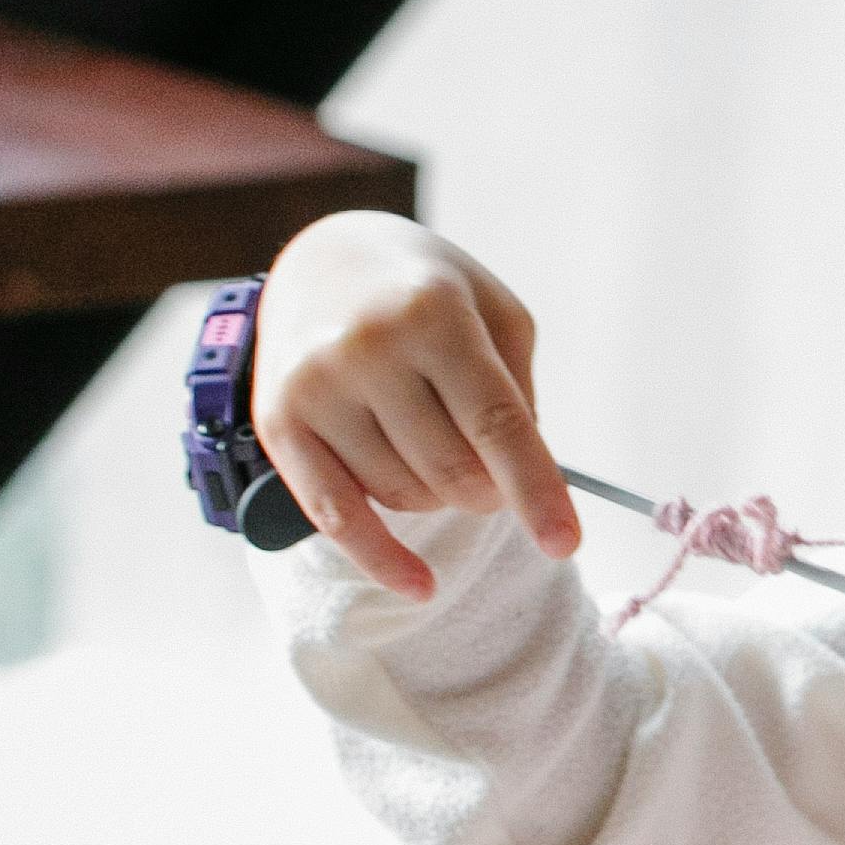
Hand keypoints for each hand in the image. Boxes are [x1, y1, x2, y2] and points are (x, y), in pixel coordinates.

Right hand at [254, 212, 579, 599]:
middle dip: (490, 491)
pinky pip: (335, 518)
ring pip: (404, 495)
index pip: (497, 423)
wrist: (323, 258)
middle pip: (454, 472)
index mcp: (434, 316)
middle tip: (493, 474)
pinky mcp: (277, 422)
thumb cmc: (427, 291)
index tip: (566, 543)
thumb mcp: (495, 311)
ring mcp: (316, 388)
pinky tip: (420, 585)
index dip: (536, 490)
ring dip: (440, 495)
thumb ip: (519, 390)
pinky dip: (382, 559)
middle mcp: (368, 350)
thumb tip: (523, 479)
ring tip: (435, 449)